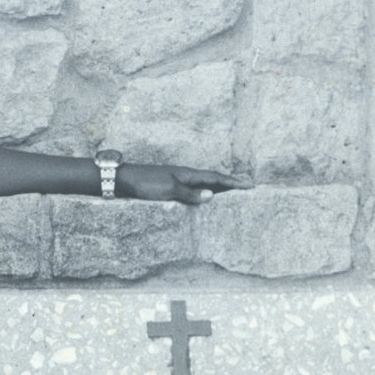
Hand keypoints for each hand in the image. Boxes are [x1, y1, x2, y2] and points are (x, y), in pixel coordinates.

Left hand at [117, 164, 251, 203]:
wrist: (124, 180)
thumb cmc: (146, 184)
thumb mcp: (169, 190)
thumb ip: (190, 193)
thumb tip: (212, 196)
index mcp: (188, 174)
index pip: (216, 178)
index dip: (233, 182)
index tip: (250, 185)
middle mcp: (185, 176)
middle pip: (213, 180)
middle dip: (230, 184)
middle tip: (247, 189)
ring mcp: (177, 180)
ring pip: (204, 184)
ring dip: (218, 189)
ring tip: (232, 195)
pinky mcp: (170, 187)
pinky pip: (194, 190)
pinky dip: (204, 194)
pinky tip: (204, 200)